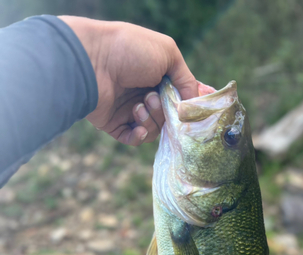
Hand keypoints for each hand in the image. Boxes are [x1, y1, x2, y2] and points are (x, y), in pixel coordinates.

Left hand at [59, 16, 197, 145]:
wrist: (92, 60)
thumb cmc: (130, 50)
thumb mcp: (168, 54)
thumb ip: (186, 79)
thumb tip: (193, 103)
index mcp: (156, 76)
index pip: (177, 98)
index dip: (183, 105)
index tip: (186, 108)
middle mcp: (143, 93)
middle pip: (167, 116)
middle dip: (163, 110)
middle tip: (151, 97)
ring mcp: (129, 110)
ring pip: (153, 129)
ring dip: (150, 120)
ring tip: (138, 106)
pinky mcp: (114, 124)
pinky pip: (134, 139)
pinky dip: (140, 136)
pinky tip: (138, 128)